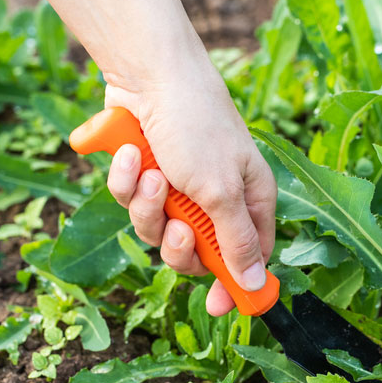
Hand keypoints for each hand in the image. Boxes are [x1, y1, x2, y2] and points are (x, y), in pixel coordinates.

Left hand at [103, 58, 276, 316]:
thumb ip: (236, 241)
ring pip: (157, 228)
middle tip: (175, 225)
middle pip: (196, 252)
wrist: (148, 75)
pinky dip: (126, 180)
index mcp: (250, 200)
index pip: (250, 258)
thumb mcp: (221, 191)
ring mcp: (178, 186)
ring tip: (149, 173)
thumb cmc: (197, 126)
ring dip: (147, 205)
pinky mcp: (144, 173)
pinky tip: (129, 154)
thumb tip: (256, 285)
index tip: (217, 307)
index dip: (233, 284)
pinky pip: (130, 200)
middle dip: (177, 242)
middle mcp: (216, 197)